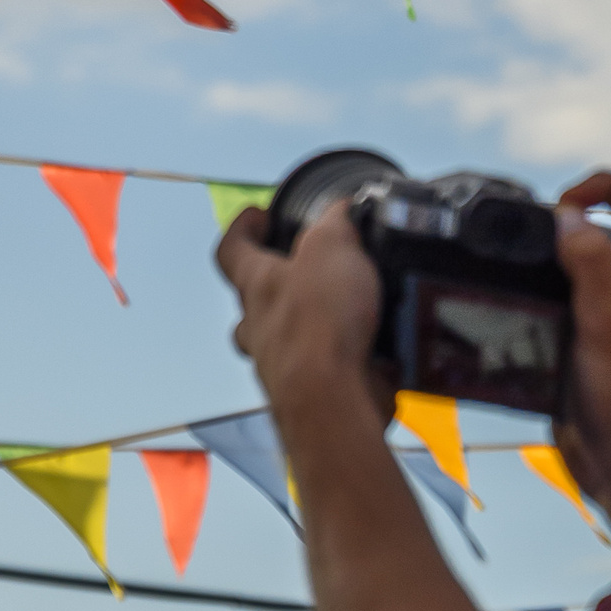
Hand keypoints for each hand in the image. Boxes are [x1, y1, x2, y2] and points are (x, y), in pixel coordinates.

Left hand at [216, 202, 395, 424]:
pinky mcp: (314, 392)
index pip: (231, 249)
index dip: (242, 229)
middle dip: (281, 283)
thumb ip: (333, 225)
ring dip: (317, 324)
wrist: (333, 401)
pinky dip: (348, 357)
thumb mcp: (332, 249)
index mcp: (256, 285)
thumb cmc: (319, 326)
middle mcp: (260, 326)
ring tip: (356, 308)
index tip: (256, 215)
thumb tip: (339, 209)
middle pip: (255, 299)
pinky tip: (379, 347)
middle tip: (308, 269)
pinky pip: (325, 369)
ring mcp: (283, 364)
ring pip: (288, 337)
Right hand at [553, 170, 610, 564]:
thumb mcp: (606, 324)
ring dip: (548, 268)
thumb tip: (570, 218)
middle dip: (568, 228)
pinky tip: (518, 315)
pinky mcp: (588, 347)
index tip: (567, 204)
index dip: (609, 188)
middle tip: (535, 242)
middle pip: (608, 232)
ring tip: (523, 279)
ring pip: (580, 271)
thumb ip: (590, 266)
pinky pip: (562, 306)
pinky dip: (538, 301)